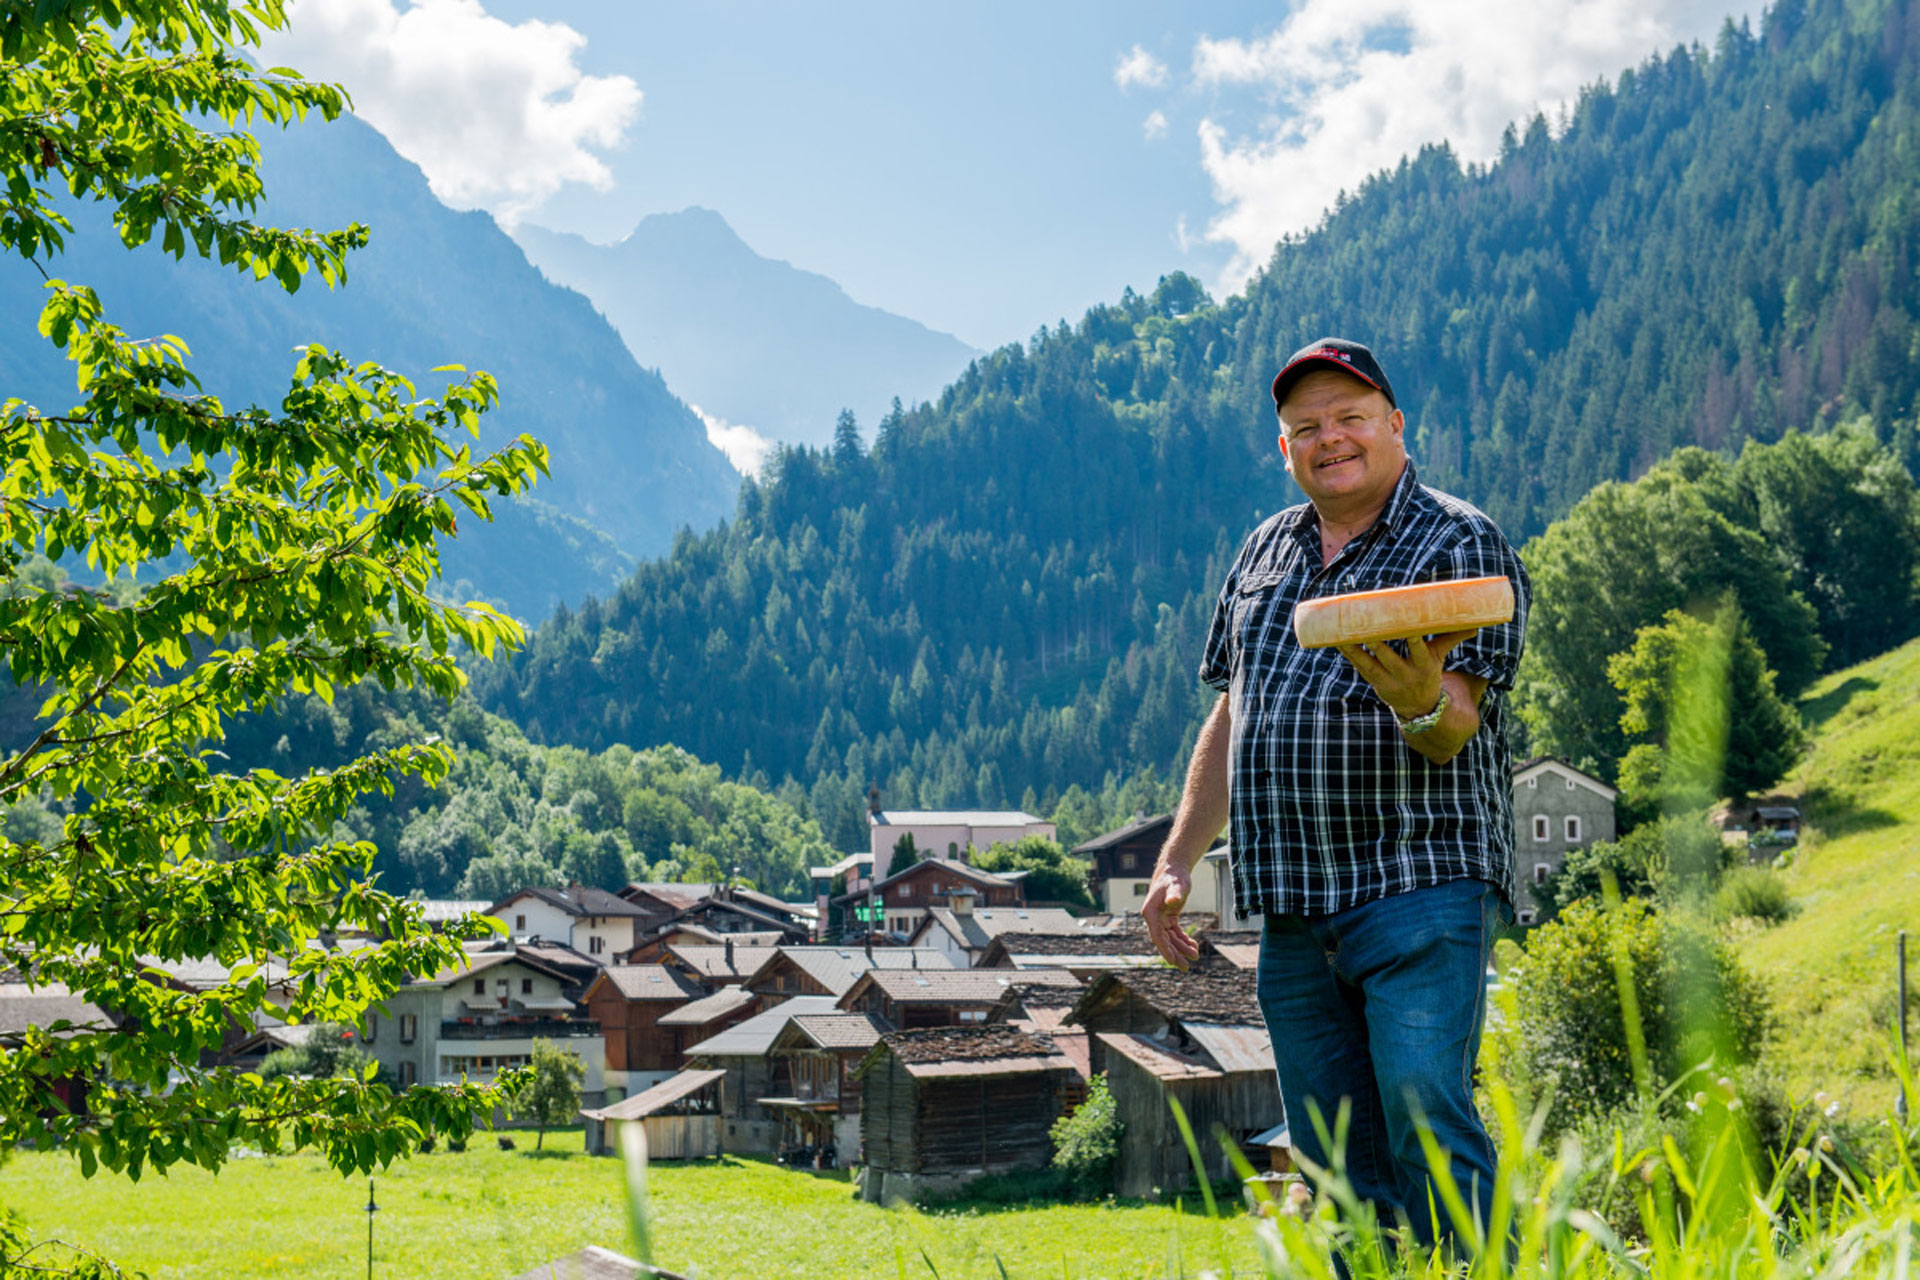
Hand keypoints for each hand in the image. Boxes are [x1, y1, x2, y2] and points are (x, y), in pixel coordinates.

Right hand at [1142, 863, 1200, 969]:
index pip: (1157, 936)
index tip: (1174, 961)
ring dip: (1181, 948)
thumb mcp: (1177, 885)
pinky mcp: (1168, 917)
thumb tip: (1173, 901)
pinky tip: (1193, 945)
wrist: (1175, 869)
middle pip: (1163, 941)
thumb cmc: (1175, 877)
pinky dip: (1184, 940)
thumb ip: (1175, 894)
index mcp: (1150, 913)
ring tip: (1195, 956)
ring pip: (1170, 939)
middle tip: (1186, 967)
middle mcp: (1153, 917)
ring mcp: (1160, 918)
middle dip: (1175, 954)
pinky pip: (1175, 933)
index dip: (1166, 950)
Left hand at [1335, 629, 1475, 719]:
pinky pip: (1360, 667)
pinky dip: (1349, 654)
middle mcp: (1406, 676)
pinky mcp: (1375, 683)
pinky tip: (1337, 641)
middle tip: (1367, 628)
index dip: (1413, 640)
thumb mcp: (1442, 658)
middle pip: (1389, 659)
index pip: (1419, 651)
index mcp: (1425, 667)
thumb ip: (1452, 639)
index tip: (1407, 627)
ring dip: (1356, 650)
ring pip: (1370, 664)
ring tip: (1343, 633)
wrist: (1420, 708)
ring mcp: (1388, 681)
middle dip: (1378, 645)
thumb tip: (1475, 625)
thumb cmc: (1430, 674)